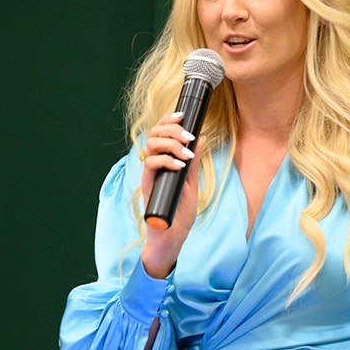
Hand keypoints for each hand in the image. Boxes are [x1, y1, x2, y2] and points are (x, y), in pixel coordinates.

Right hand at [140, 111, 202, 277]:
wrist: (172, 234)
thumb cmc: (180, 210)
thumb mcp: (191, 182)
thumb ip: (193, 162)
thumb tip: (201, 139)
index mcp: (164, 160)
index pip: (161, 133)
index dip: (169, 120)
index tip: (182, 116)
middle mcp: (154, 164)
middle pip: (155, 133)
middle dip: (172, 129)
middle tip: (188, 137)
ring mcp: (150, 173)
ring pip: (151, 145)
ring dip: (171, 144)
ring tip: (187, 153)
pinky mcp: (148, 184)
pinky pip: (151, 164)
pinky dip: (166, 160)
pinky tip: (180, 165)